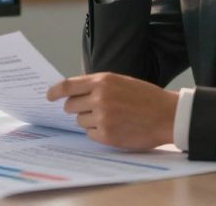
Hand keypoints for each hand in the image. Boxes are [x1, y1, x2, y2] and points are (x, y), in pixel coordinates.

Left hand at [46, 72, 177, 149]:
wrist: (166, 116)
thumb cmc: (145, 97)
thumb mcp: (120, 82)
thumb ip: (98, 85)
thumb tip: (73, 93)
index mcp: (102, 81)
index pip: (68, 86)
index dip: (55, 92)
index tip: (49, 96)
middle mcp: (99, 98)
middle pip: (70, 106)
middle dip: (76, 108)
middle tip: (91, 109)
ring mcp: (102, 118)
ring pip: (80, 121)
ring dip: (89, 120)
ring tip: (110, 118)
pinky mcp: (107, 135)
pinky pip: (90, 134)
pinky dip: (97, 132)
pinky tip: (114, 128)